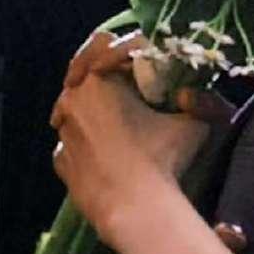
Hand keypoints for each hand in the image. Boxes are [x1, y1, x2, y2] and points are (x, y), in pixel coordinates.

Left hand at [49, 31, 231, 243]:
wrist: (135, 211)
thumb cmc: (162, 159)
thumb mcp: (192, 123)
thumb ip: (193, 102)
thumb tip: (190, 95)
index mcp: (99, 79)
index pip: (106, 42)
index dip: (128, 48)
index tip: (146, 64)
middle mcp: (72, 99)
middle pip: (85, 70)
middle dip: (107, 75)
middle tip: (131, 87)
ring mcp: (63, 133)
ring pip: (75, 107)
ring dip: (95, 108)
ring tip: (122, 122)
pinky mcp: (60, 161)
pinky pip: (72, 140)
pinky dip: (88, 140)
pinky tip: (109, 153)